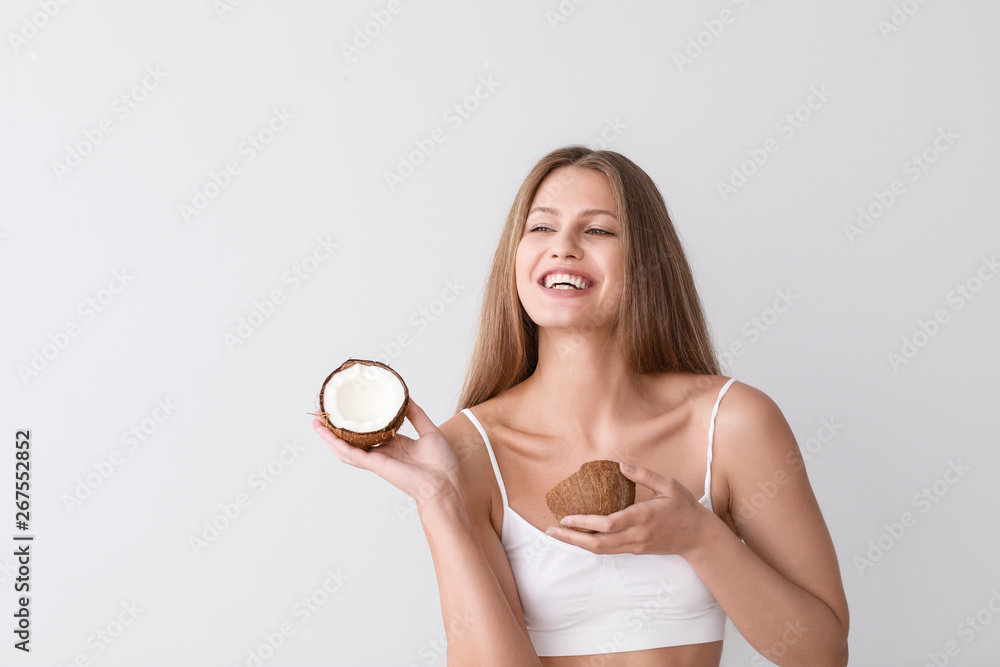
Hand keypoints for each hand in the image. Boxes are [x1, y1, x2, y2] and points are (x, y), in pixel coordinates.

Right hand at [310, 398, 460, 511]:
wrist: (445, 483)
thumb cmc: (442, 464)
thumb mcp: (428, 430)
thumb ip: (416, 415)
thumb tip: (406, 397)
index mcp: (394, 446)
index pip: (370, 432)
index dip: (358, 422)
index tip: (347, 408)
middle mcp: (382, 453)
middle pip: (353, 440)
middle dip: (336, 428)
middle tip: (323, 414)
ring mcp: (376, 459)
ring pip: (345, 447)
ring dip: (328, 436)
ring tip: (315, 422)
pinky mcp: (375, 464)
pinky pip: (350, 453)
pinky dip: (335, 444)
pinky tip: (324, 433)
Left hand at [544, 462, 715, 556]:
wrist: (699, 537)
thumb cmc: (684, 507)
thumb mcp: (669, 485)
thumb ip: (645, 475)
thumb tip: (621, 465)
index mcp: (644, 516)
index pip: (609, 524)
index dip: (585, 522)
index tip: (566, 517)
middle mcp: (637, 535)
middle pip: (599, 543)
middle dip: (572, 539)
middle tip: (551, 531)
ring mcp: (636, 545)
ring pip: (602, 550)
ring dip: (578, 544)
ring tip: (558, 534)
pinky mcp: (636, 550)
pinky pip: (609, 550)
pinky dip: (591, 544)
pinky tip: (578, 536)